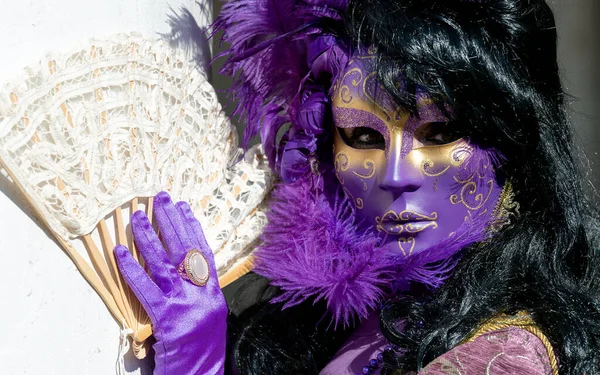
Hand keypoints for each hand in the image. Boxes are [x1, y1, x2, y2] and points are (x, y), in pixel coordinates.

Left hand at [114, 192, 226, 374]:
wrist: (202, 374)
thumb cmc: (203, 347)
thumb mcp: (208, 315)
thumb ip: (199, 290)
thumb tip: (183, 266)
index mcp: (213, 292)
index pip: (202, 252)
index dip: (193, 228)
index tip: (183, 207)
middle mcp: (202, 293)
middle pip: (184, 250)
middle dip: (171, 222)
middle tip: (160, 199)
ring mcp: (185, 304)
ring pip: (164, 263)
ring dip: (149, 237)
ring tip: (137, 216)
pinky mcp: (167, 317)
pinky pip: (146, 288)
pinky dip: (132, 268)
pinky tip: (121, 251)